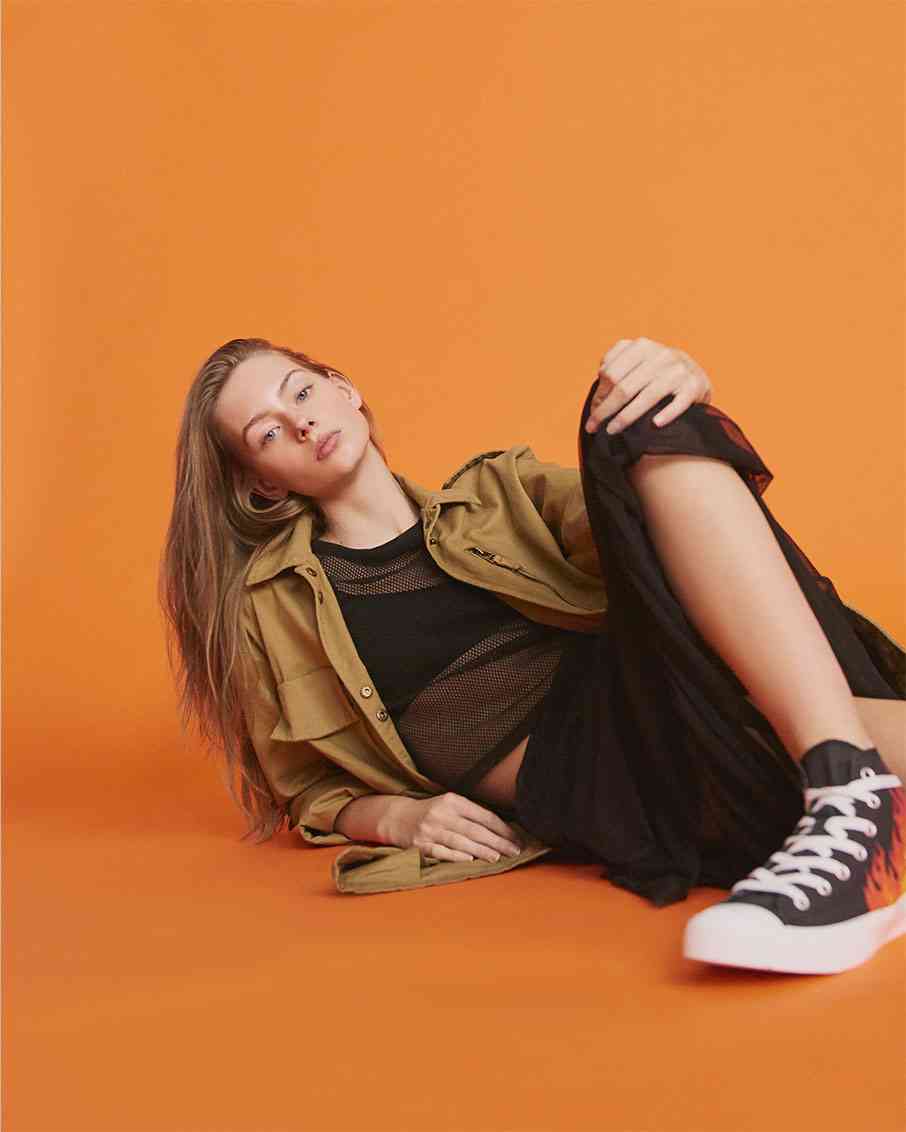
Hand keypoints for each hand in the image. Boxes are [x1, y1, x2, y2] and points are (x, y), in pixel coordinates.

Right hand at [389, 793, 524, 862]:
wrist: (397, 818)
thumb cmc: (431, 812)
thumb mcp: (450, 804)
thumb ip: (471, 814)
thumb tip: (501, 830)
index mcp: (452, 801)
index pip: (482, 815)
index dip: (501, 827)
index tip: (515, 837)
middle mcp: (441, 814)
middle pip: (474, 830)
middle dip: (497, 842)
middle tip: (514, 851)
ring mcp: (430, 830)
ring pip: (460, 842)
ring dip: (480, 851)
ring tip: (497, 857)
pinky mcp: (420, 845)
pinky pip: (441, 851)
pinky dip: (455, 856)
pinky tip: (469, 861)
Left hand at [584, 336, 712, 434]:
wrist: (693, 372)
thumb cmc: (653, 372)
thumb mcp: (634, 361)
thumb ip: (614, 371)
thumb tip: (597, 401)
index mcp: (641, 346)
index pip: (610, 373)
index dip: (599, 396)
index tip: (592, 413)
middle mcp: (660, 355)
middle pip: (624, 387)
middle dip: (605, 410)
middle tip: (593, 427)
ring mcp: (678, 370)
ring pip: (647, 397)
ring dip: (626, 418)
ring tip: (611, 430)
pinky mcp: (694, 386)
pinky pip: (678, 403)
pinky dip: (666, 414)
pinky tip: (654, 424)